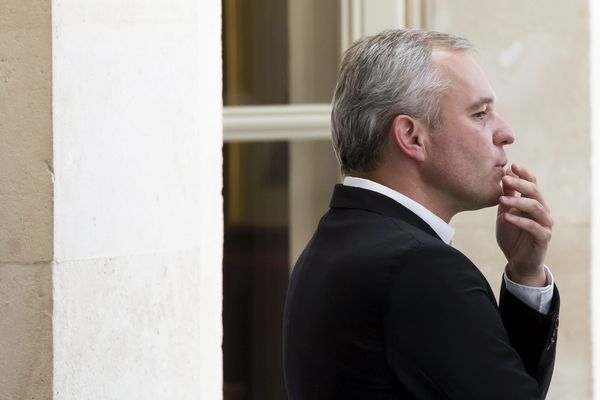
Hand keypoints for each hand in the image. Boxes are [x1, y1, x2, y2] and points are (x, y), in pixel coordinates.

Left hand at [496, 164, 552, 286]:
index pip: (532, 184)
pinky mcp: (543, 237)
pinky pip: (533, 226)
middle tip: (505, 178)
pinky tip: (507, 216)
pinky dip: (520, 220)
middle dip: (519, 183)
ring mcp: (545, 224)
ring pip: (535, 207)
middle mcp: (542, 211)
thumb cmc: (512, 235)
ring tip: (501, 199)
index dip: (523, 174)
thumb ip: (507, 196)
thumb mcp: (505, 213)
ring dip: (517, 201)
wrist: (518, 260)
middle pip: (534, 192)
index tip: (511, 165)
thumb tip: (504, 175)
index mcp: (533, 203)